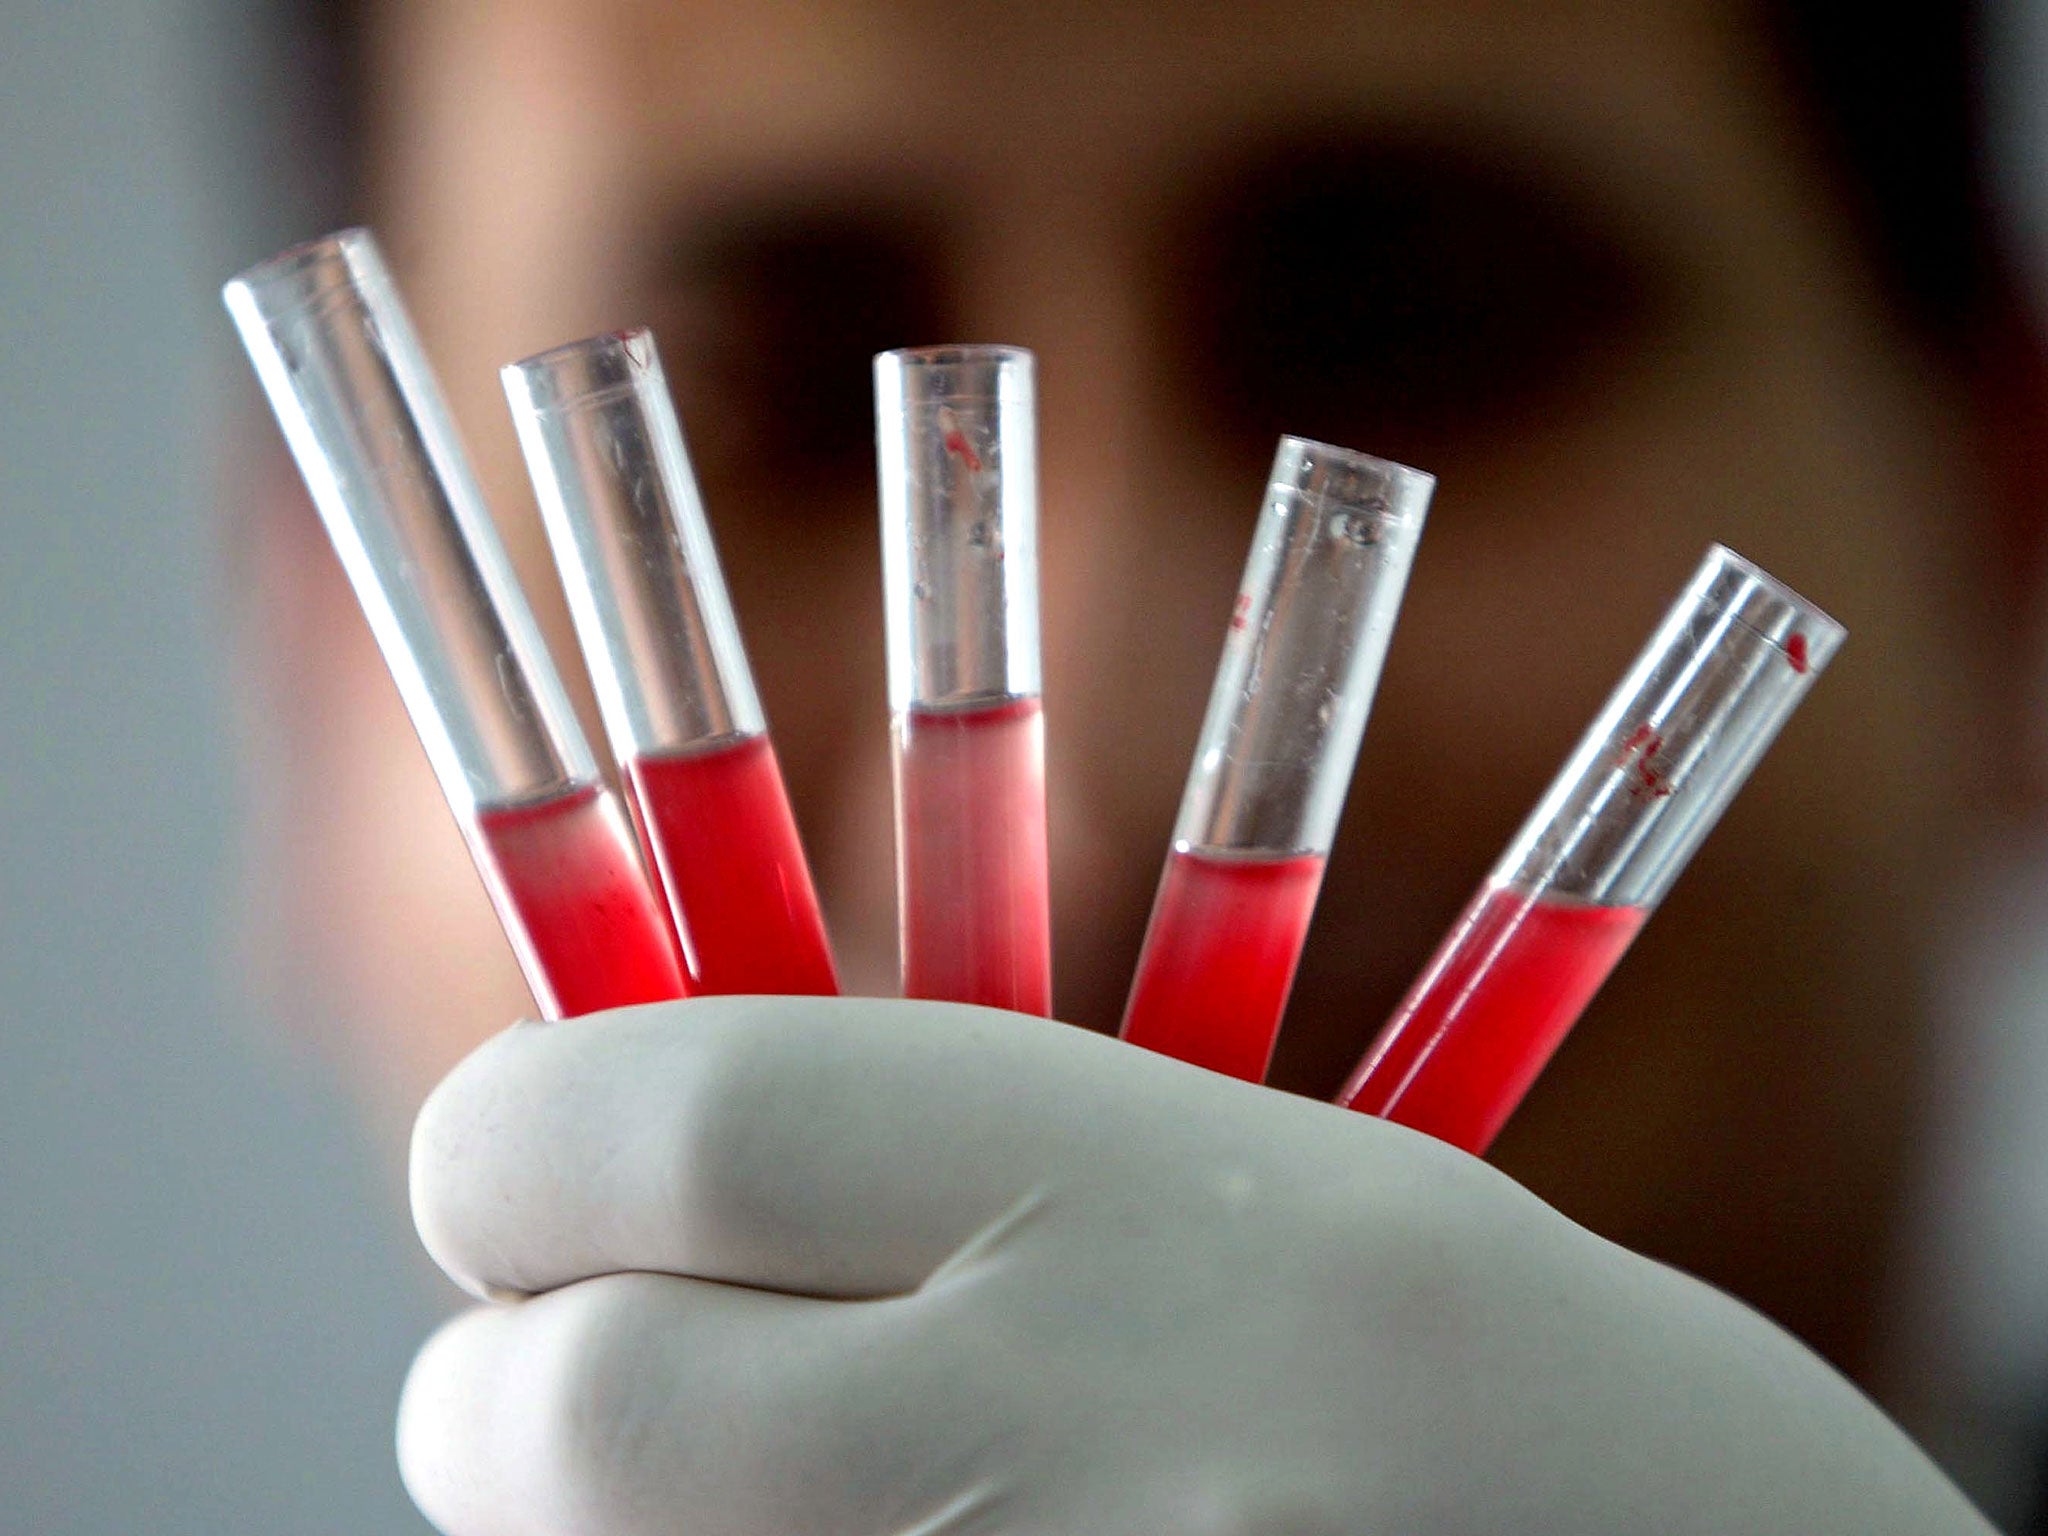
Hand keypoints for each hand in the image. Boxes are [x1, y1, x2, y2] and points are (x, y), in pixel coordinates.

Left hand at [399, 997, 1987, 1534]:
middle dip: (508, 1392)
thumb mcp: (1253, 1189)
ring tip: (794, 1488)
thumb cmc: (1482, 1390)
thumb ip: (928, 1156)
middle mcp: (1077, 1431)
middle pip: (550, 1419)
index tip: (525, 1169)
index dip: (526, 1139)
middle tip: (572, 1374)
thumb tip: (608, 1162)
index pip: (656, 1121)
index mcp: (1147, 1190)